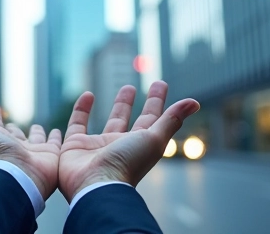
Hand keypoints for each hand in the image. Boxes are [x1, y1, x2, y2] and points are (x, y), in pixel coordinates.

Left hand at [0, 95, 62, 199]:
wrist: (21, 175)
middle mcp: (10, 146)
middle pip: (4, 130)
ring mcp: (29, 150)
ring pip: (30, 137)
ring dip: (32, 131)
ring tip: (35, 125)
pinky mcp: (48, 154)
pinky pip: (52, 143)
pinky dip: (54, 137)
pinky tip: (55, 132)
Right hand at [58, 80, 199, 201]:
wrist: (95, 186)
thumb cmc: (127, 164)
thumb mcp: (153, 139)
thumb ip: (171, 120)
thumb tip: (194, 102)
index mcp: (139, 145)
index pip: (151, 119)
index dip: (157, 101)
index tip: (160, 83)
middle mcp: (119, 145)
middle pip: (129, 120)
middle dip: (132, 103)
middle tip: (133, 85)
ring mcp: (97, 146)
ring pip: (108, 122)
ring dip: (116, 107)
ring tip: (120, 90)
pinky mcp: (75, 146)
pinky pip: (77, 124)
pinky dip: (81, 110)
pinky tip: (87, 95)